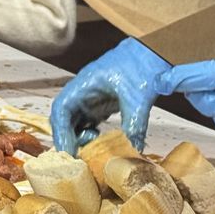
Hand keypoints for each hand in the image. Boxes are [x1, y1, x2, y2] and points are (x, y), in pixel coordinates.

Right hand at [50, 37, 167, 153]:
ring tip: (92, 154)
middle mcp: (82, 92)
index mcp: (84, 84)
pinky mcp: (100, 105)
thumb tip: (134, 152)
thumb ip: (134, 124)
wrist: (154, 53)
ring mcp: (90, 98)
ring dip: (78, 140)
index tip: (68, 152)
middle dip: (67, 140)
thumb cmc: (142, 65)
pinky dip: (89, 137)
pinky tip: (101, 145)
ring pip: (73, 123)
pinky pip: (86, 124)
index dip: (61, 132)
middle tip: (79, 161)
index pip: (61, 109)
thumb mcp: (138, 97)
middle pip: (63, 119)